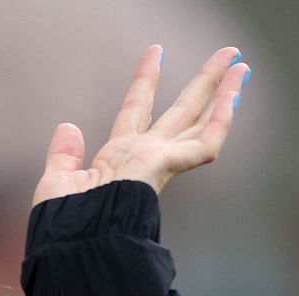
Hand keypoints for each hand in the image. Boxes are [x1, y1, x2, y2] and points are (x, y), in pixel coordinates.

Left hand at [33, 45, 249, 206]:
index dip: (146, 79)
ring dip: (222, 92)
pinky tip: (233, 95)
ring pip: (200, 122)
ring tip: (241, 65)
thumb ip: (64, 154)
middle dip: (203, 82)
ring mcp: (159, 162)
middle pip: (180, 110)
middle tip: (226, 55)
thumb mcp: (57, 181)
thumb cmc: (65, 225)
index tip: (156, 52)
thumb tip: (68, 126)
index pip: (136, 108)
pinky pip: (205, 142)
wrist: (76, 241)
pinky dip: (221, 119)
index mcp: (118, 158)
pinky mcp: (168, 168)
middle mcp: (144, 156)